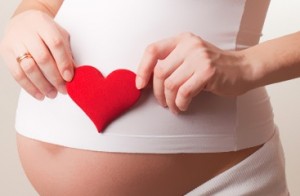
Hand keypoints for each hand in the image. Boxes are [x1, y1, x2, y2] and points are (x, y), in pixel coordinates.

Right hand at [0, 10, 73, 99]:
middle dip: (54, 77)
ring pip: (28, 67)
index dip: (63, 63)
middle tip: (63, 90)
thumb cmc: (46, 31)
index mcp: (44, 25)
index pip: (55, 44)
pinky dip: (29, 87)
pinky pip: (17, 74)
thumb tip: (73, 73)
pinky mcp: (5, 52)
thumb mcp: (60, 36)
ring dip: (42, 85)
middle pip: (42, 58)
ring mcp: (14, 42)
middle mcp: (27, 32)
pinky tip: (39, 94)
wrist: (23, 21)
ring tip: (52, 94)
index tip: (69, 78)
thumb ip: (67, 53)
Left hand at [136, 32, 252, 113]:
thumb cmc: (214, 67)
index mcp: (182, 40)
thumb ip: (172, 63)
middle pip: (160, 72)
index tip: (140, 84)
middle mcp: (189, 46)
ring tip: (174, 106)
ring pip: (170, 84)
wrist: (243, 68)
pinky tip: (183, 106)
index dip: (142, 69)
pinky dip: (180, 103)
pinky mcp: (208, 71)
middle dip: (157, 92)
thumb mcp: (191, 57)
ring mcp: (199, 57)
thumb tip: (148, 81)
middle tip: (162, 102)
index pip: (152, 50)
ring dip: (169, 101)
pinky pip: (184, 92)